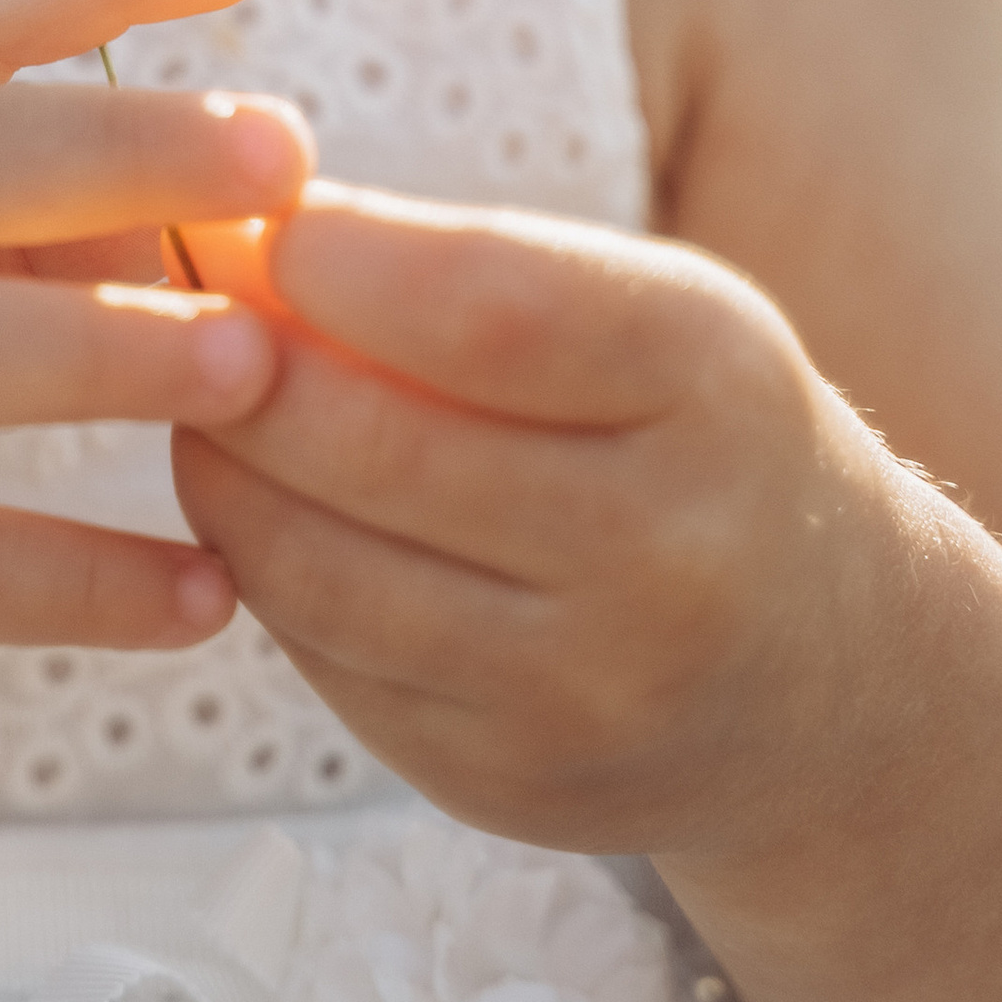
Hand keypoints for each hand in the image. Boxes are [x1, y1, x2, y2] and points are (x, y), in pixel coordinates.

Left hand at [167, 190, 908, 870]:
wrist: (825, 679)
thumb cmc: (693, 436)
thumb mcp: (646, 312)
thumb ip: (463, 264)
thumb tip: (229, 230)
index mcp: (713, 389)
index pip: (486, 312)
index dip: (333, 260)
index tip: (251, 218)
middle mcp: (665, 557)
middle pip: (374, 447)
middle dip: (237, 363)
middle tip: (176, 304)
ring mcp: (582, 694)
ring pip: (314, 566)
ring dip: (218, 463)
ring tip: (198, 396)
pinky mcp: (498, 783)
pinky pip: (317, 655)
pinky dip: (260, 564)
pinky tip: (259, 502)